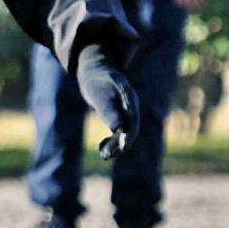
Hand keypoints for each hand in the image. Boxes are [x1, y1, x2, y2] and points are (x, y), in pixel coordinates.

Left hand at [73, 44, 139, 159]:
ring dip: (115, 145)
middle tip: (106, 155)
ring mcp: (127, 111)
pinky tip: (101, 147)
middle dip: (120, 143)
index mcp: (129, 98)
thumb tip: (117, 128)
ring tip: (104, 155)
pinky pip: (119, 132)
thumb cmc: (96, 82)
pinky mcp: (121, 116)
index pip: (132, 120)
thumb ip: (108, 109)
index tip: (123, 146)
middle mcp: (131, 106)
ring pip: (125, 132)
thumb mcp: (99, 94)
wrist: (95, 72)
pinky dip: (111, 141)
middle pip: (131, 128)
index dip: (129, 134)